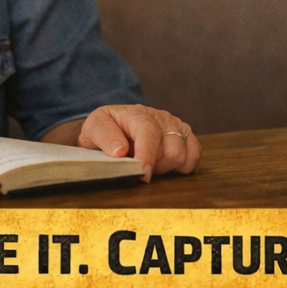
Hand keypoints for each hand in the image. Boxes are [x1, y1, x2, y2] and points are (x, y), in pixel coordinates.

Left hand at [69, 104, 200, 180]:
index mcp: (136, 113)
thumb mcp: (93, 130)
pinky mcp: (186, 135)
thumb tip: (119, 151)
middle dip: (155, 166)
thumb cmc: (105, 130)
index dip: (147, 155)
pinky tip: (164, 164)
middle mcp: (160, 117)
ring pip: (183, 155)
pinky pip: (194, 156)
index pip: (148, 132)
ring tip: (149, 164)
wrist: (116, 126)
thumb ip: (103, 137)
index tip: (143, 174)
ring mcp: (175, 125)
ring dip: (166, 168)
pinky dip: (181, 166)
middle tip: (138, 168)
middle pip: (171, 149)